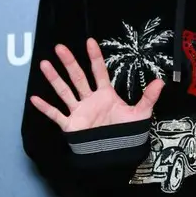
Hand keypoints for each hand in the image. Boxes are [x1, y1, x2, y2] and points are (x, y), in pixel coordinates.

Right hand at [29, 37, 164, 132]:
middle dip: (69, 62)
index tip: (89, 41)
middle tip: (60, 48)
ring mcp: (79, 111)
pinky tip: (34, 99)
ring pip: (64, 92)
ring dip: (54, 79)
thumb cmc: (127, 134)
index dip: (95, 57)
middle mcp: (90, 100)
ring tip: (44, 64)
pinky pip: (56, 115)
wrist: (117, 155)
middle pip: (78, 77)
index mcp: (105, 95)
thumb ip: (149, 97)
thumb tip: (161, 81)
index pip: (99, 72)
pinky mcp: (71, 125)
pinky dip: (45, 108)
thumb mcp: (140, 114)